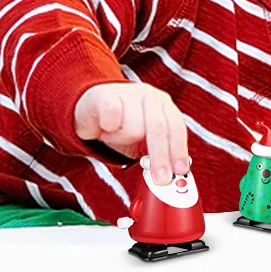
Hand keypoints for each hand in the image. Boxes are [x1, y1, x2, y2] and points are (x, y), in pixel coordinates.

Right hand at [74, 82, 189, 184]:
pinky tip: (106, 126)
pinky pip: (112, 117)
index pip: (177, 128)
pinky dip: (108, 128)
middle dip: (160, 157)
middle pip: (159, 129)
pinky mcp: (107, 95)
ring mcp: (130, 93)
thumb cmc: (121, 126)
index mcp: (165, 106)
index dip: (179, 150)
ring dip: (123, 140)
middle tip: (159, 178)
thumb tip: (172, 175)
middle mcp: (150, 97)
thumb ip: (159, 153)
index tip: (179, 170)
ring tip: (116, 135)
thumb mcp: (144, 140)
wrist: (91, 109)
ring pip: (133, 129)